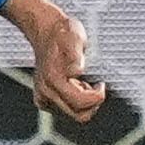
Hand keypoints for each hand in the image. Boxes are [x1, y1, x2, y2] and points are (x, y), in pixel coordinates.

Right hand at [1, 0, 109, 123]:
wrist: (45, 30)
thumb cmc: (63, 32)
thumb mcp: (75, 37)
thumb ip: (76, 55)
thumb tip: (76, 71)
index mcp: (53, 79)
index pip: (80, 102)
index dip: (97, 97)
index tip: (101, 83)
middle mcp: (45, 92)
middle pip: (78, 114)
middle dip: (92, 103)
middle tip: (95, 85)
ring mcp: (42, 97)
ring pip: (71, 114)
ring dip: (83, 102)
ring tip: (82, 82)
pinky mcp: (43, 99)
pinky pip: (63, 111)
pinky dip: (73, 103)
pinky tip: (74, 86)